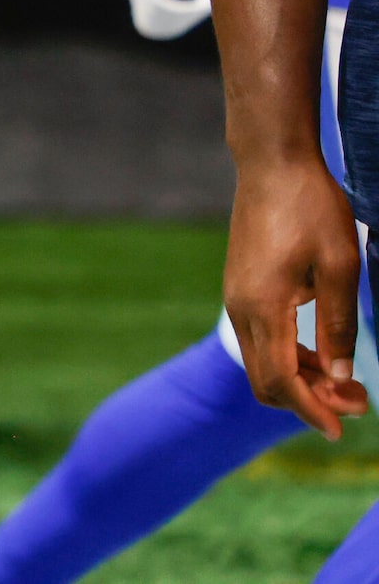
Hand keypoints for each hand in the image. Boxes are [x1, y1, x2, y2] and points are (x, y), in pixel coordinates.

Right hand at [225, 155, 371, 438]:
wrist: (271, 164)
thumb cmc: (311, 208)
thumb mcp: (341, 267)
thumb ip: (339, 325)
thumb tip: (342, 377)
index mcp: (264, 306)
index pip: (282, 380)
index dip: (312, 411)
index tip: (343, 430)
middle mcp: (242, 308)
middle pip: (266, 380)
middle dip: (309, 401)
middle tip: (356, 403)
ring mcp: (237, 297)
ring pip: (263, 362)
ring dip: (303, 381)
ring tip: (347, 382)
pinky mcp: (241, 287)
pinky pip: (262, 339)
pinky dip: (291, 357)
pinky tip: (324, 352)